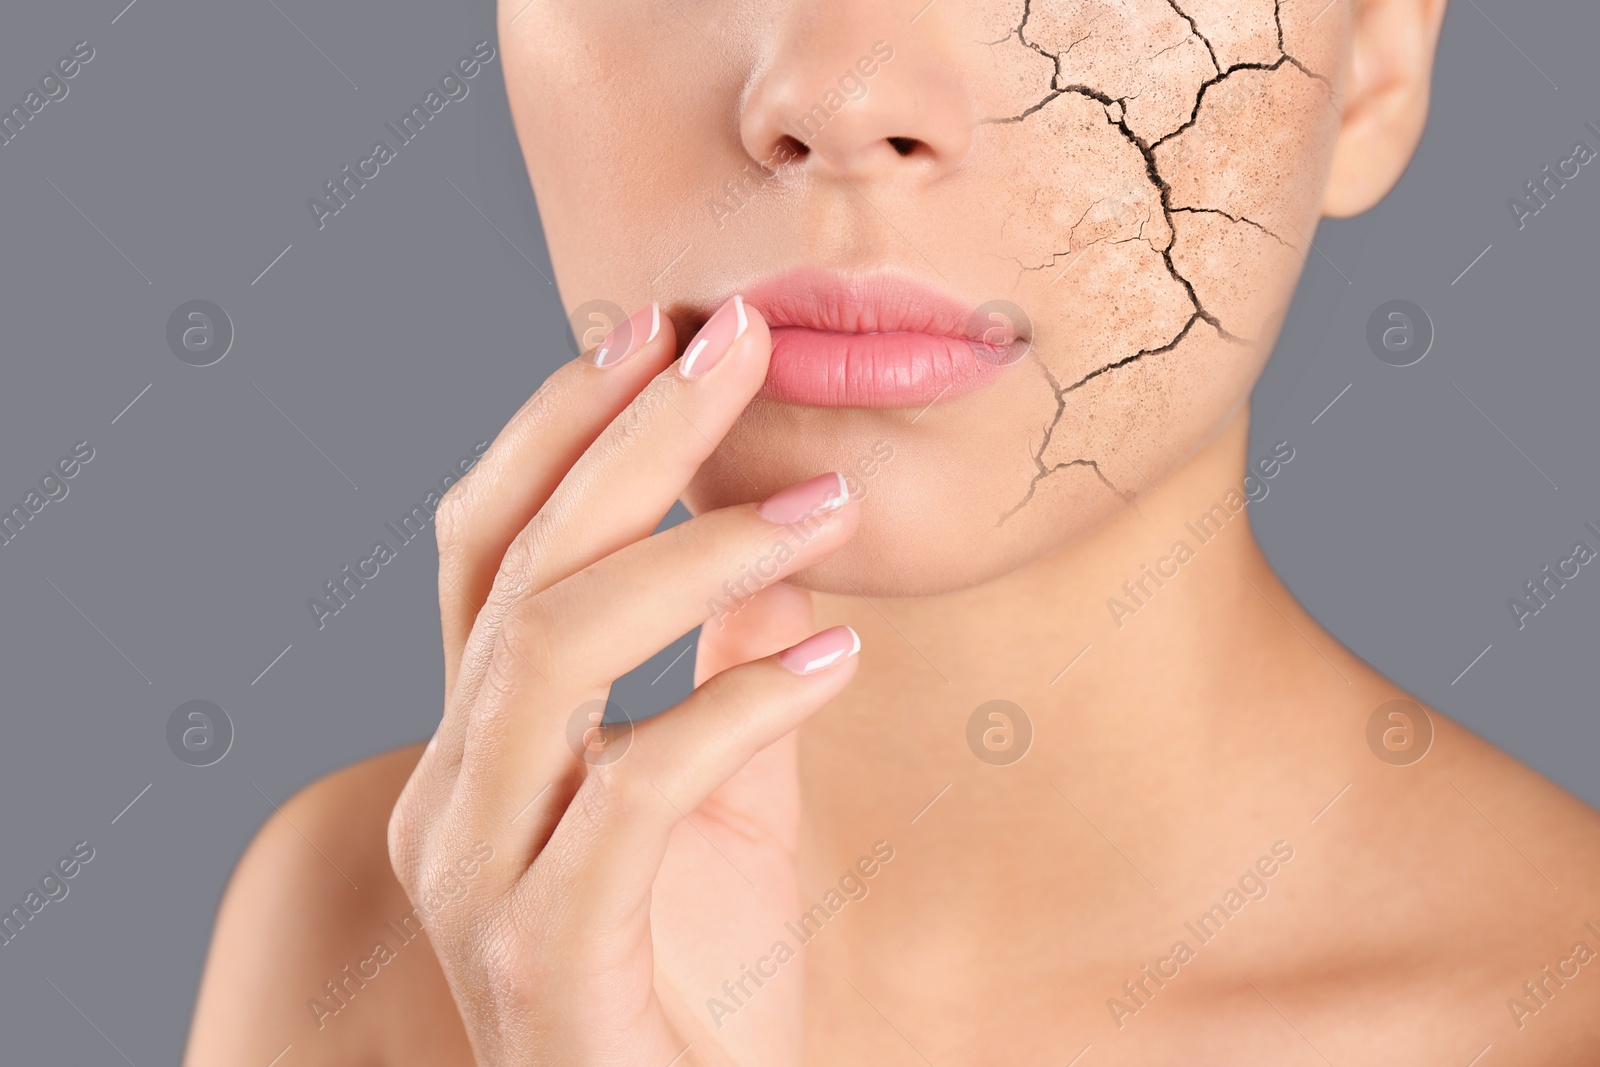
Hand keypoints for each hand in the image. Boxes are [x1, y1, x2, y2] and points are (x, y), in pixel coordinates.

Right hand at [388, 296, 861, 1066]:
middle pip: (515, 570)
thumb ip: (731, 675)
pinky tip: (835, 660)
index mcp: (481, 743)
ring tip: (821, 504)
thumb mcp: (725, 801)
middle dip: (626, 438)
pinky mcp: (549, 958)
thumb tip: (778, 550)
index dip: (561, 425)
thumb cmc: (694, 981)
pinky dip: (734, 710)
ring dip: (690, 557)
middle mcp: (452, 796)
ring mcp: (481, 880)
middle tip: (737, 344)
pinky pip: (629, 796)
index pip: (488, 544)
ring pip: (545, 657)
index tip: (658, 330)